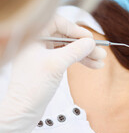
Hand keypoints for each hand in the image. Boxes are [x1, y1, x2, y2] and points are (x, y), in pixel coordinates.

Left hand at [0, 14, 106, 132]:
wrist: (23, 110)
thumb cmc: (33, 86)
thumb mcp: (57, 64)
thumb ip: (75, 50)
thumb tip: (91, 42)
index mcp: (32, 37)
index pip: (57, 23)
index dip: (75, 29)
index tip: (89, 39)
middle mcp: (36, 43)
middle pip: (65, 36)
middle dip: (84, 45)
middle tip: (100, 52)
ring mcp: (42, 54)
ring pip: (68, 48)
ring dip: (85, 54)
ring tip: (100, 61)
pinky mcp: (47, 65)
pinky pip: (66, 57)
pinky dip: (79, 61)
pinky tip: (93, 65)